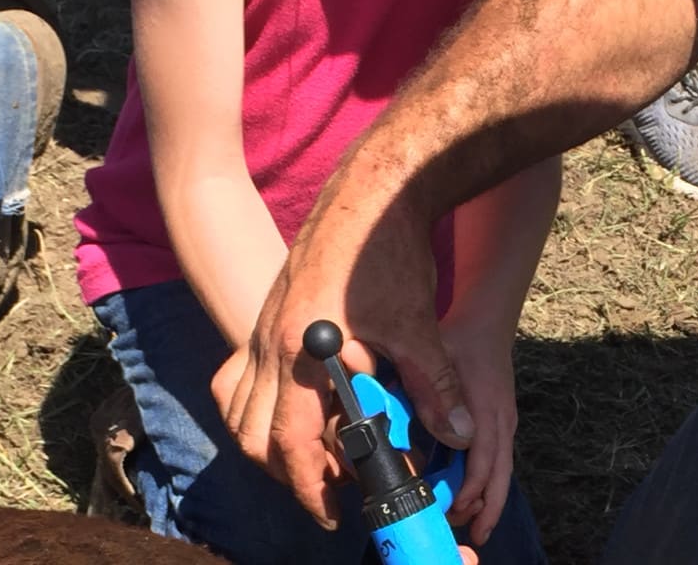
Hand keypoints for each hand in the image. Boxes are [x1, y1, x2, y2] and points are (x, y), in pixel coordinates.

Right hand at [217, 178, 475, 527]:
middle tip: (327, 486)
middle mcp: (270, 341)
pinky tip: (289, 406)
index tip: (332, 509)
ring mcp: (262, 326)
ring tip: (308, 454)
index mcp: (301, 350)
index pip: (289, 442)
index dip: (308, 485)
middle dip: (285, 470)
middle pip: (253, 434)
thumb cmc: (388, 252)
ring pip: (236, 407)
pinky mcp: (266, 313)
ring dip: (265, 439)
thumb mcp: (417, 324)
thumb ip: (435, 386)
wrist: (371, 188)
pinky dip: (253, 403)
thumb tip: (460, 435)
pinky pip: (237, 375)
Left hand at [438, 315, 519, 545]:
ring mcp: (505, 421)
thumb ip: (426, 388)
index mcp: (486, 409)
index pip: (483, 459)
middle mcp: (501, 420)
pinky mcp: (502, 421)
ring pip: (503, 471)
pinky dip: (489, 482)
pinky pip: (499, 460)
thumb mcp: (438, 356)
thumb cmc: (459, 337)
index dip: (470, 489)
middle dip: (487, 508)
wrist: (488, 319)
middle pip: (500, 475)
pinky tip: (475, 495)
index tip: (456, 509)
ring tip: (474, 525)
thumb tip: (410, 421)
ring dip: (489, 499)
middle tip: (472, 535)